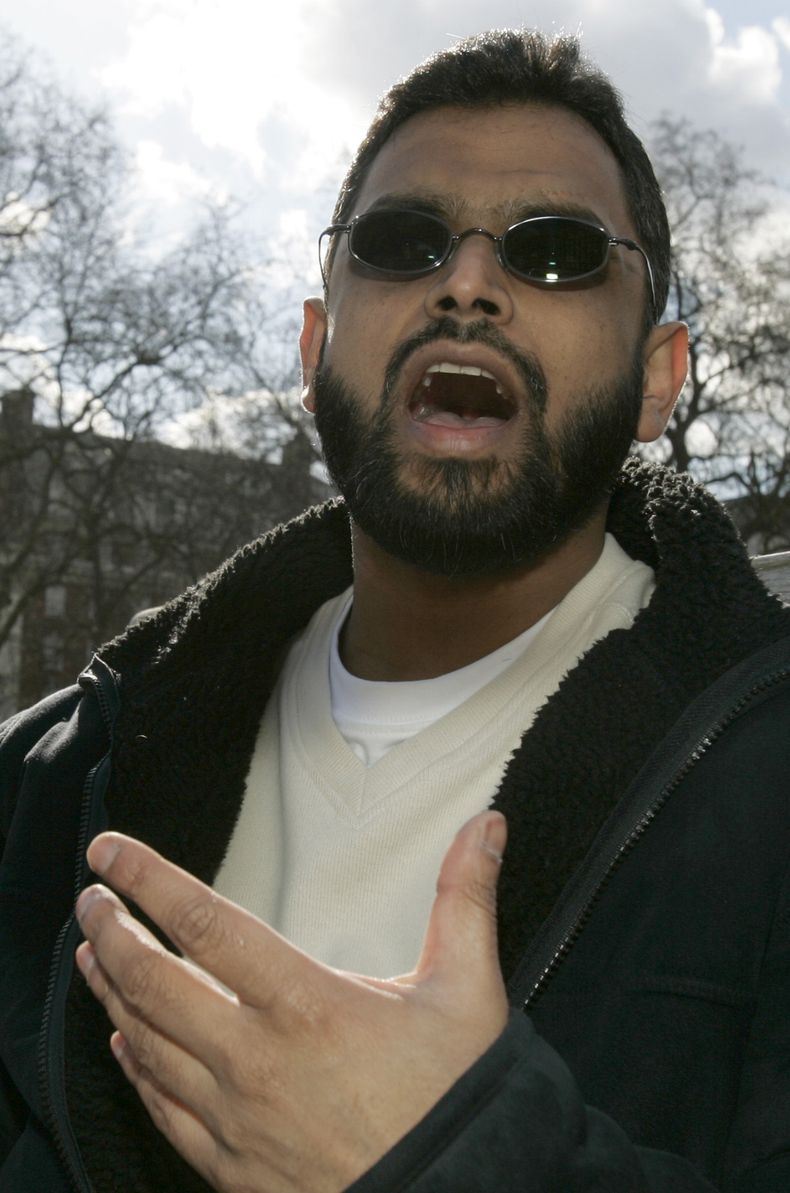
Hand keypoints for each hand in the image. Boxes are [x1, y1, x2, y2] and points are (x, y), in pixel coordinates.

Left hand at [75, 811, 508, 1192]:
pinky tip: (125, 1043)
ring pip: (148, 1044)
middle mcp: (257, 1062)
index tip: (112, 851)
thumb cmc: (459, 1101)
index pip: (205, 925)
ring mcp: (237, 1120)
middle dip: (110, 932)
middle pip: (155, 982)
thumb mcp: (469, 991)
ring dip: (111, 991)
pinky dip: (135, 1068)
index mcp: (308, 1006)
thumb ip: (466, 900)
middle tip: (89, 898)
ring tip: (91, 953)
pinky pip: (163, 1111)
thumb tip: (485, 827)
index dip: (148, 880)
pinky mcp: (232, 1168)